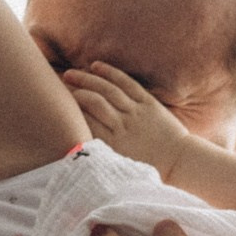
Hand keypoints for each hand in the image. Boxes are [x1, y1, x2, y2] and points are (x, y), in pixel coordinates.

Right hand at [62, 62, 196, 180]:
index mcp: (114, 144)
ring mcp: (136, 112)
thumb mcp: (120, 167)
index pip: (84, 121)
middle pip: (92, 102)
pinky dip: (111, 73)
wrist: (180, 162)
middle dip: (73, 92)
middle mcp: (123, 125)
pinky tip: (96, 66)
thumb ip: (99, 155)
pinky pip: (127, 83)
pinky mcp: (149, 103)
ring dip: (87, 79)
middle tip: (58, 87)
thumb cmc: (150, 169)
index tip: (55, 104)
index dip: (69, 110)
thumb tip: (75, 148)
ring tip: (69, 74)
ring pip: (107, 89)